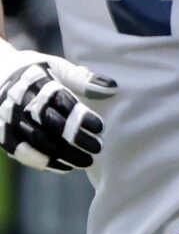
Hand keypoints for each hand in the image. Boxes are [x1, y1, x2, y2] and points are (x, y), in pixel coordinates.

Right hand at [0, 50, 114, 171]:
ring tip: (86, 162)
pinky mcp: (1, 131)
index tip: (100, 127)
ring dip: (63, 153)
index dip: (79, 116)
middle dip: (75, 137)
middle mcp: (18, 99)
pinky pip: (20, 151)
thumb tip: (112, 87)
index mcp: (33, 79)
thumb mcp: (55, 66)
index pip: (59, 100)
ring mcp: (7, 116)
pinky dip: (43, 161)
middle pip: (48, 122)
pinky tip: (65, 167)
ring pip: (36, 139)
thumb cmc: (34, 71)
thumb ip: (81, 78)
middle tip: (97, 148)